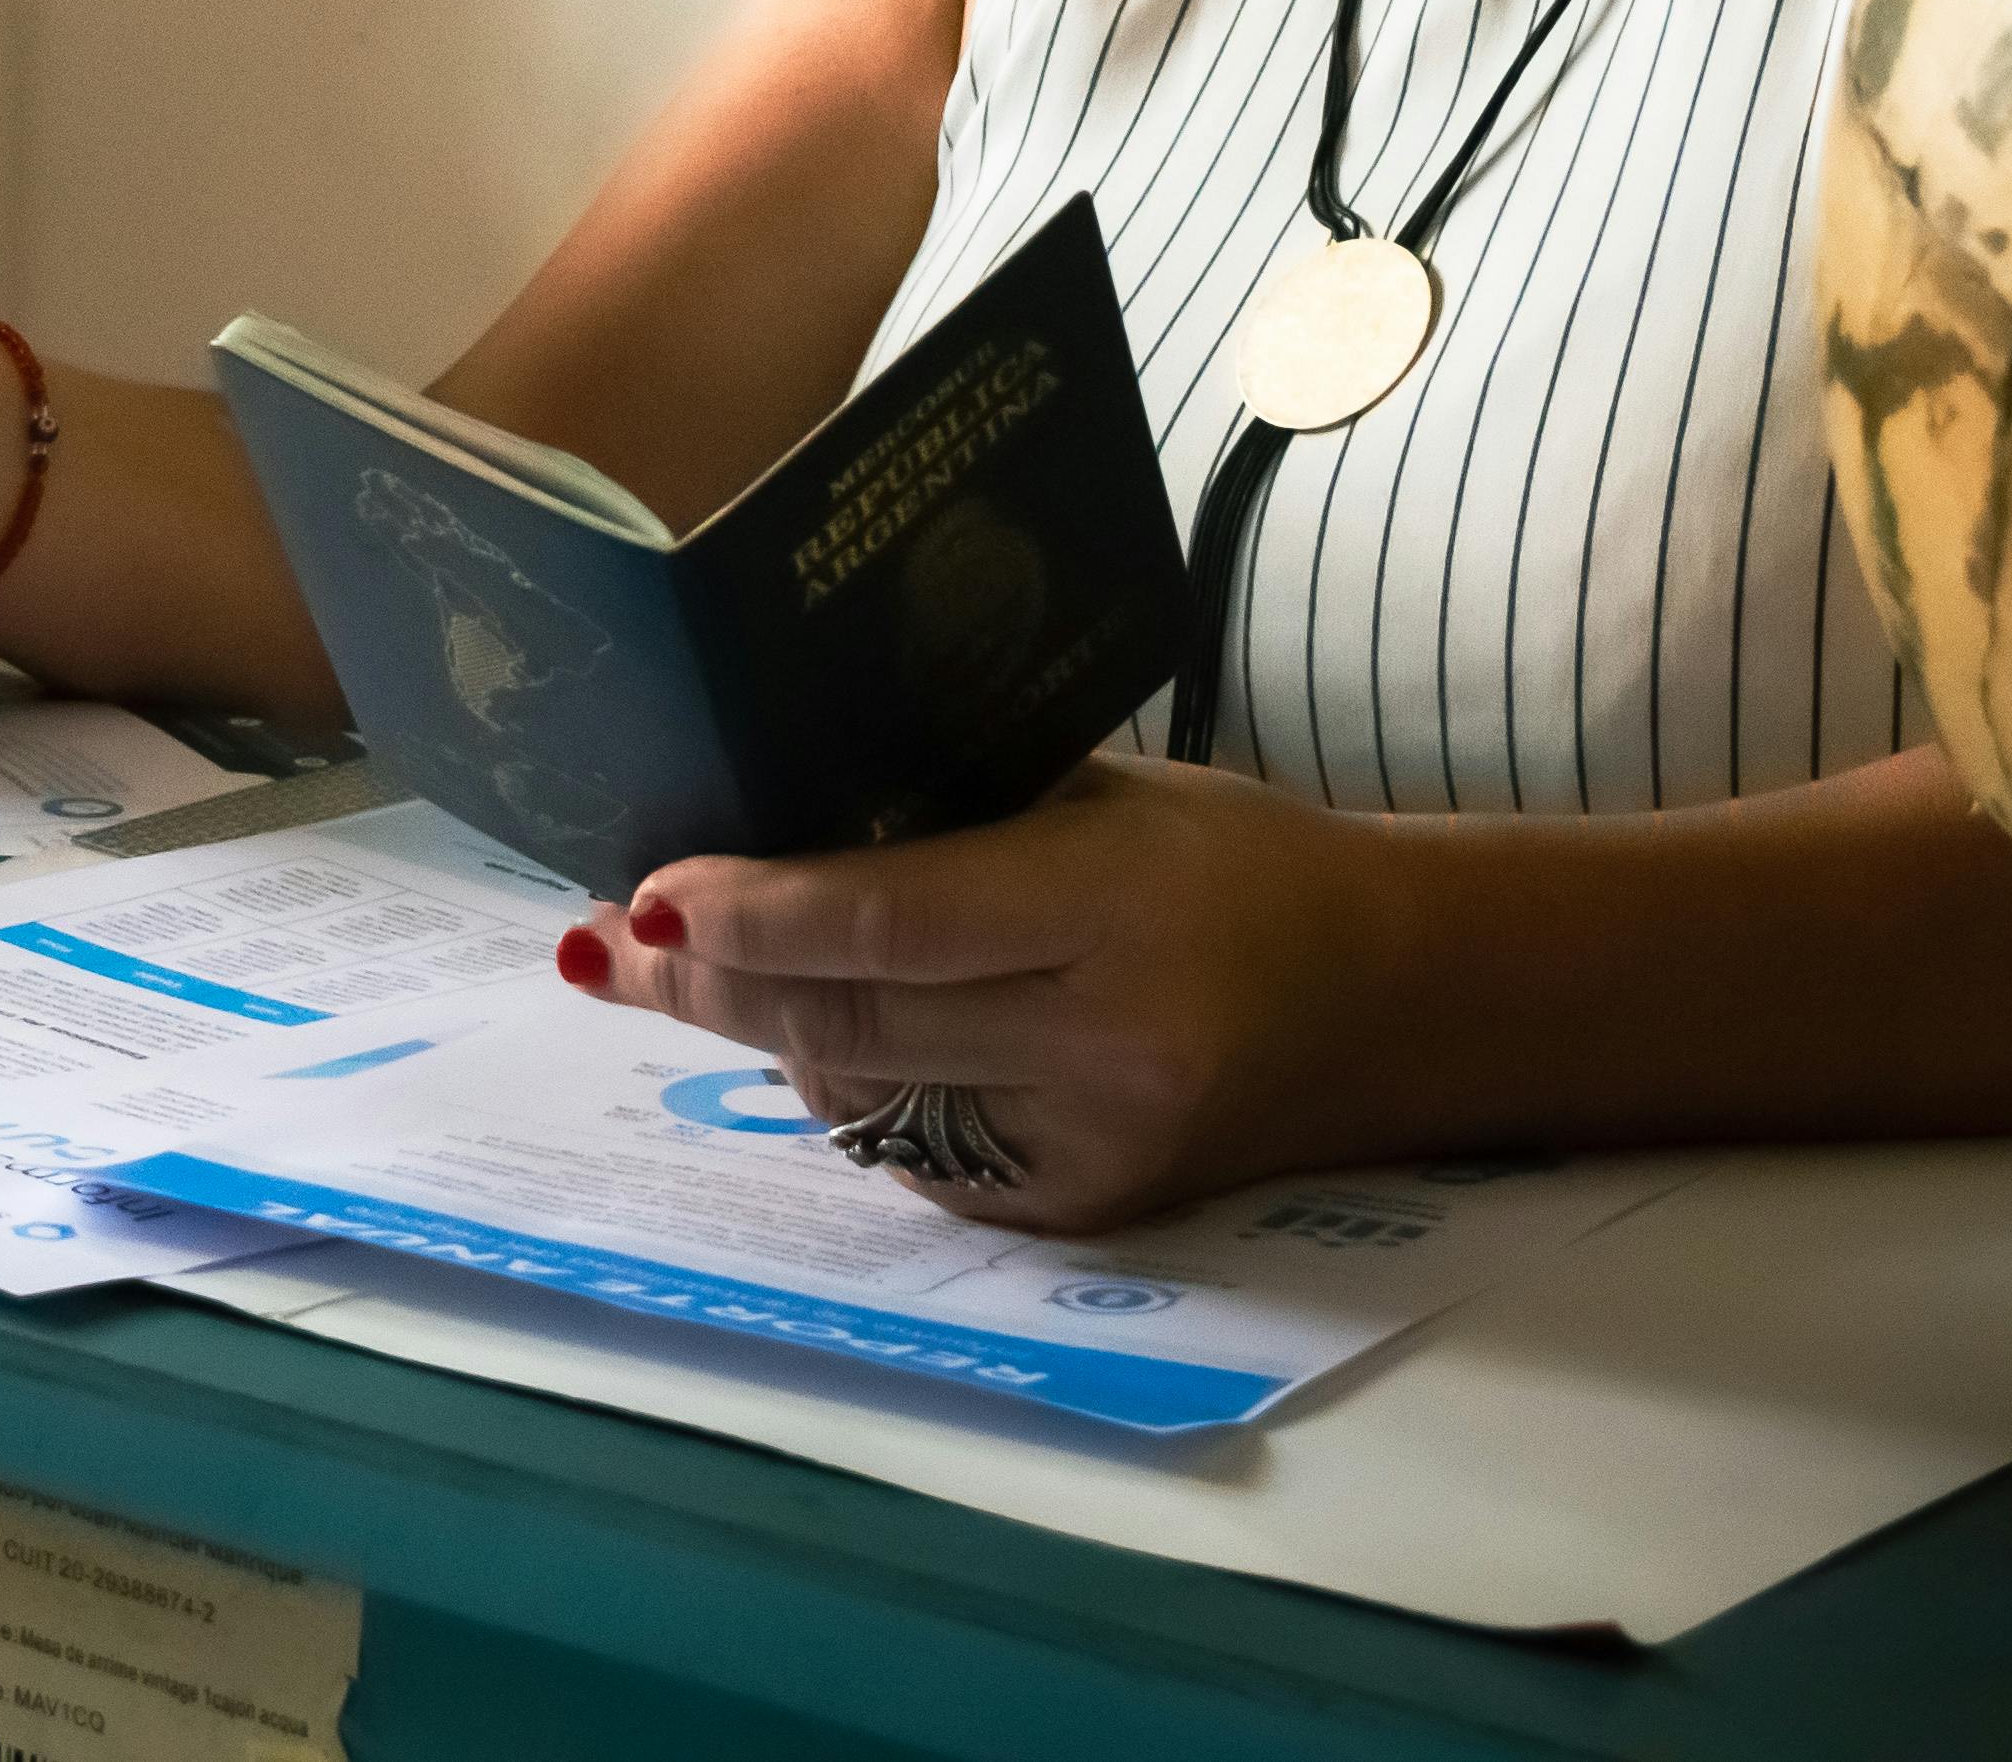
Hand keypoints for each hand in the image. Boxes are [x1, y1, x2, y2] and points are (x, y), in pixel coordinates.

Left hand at [571, 758, 1421, 1235]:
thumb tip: (770, 833)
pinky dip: (849, 1090)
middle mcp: (1101, 1044)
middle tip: (610, 946)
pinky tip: (806, 1034)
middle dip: (709, 986)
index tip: (647, 899)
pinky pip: (914, 1149)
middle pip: (850, 1023)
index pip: (889, 923)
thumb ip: (955, 824)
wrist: (1401, 1000)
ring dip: (761, 1035)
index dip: (752, 916)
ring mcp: (1090, 1146)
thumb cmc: (1240, 862)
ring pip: (861, 1097)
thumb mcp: (1108, 799)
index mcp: (1114, 907)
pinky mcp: (1083, 1212)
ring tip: (677, 971)